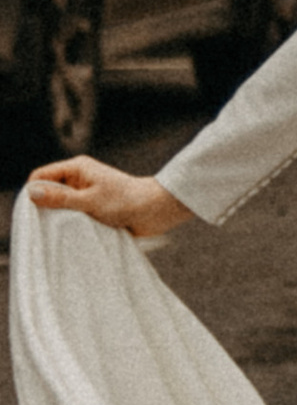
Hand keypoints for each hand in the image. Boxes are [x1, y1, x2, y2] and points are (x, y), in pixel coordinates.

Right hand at [26, 157, 190, 243]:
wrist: (156, 210)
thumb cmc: (126, 201)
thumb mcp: (90, 201)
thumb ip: (61, 198)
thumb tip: (32, 193)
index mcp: (76, 168)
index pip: (41, 176)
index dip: (33, 192)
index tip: (32, 213)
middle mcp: (78, 179)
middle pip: (48, 191)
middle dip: (43, 207)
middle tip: (42, 227)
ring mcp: (85, 194)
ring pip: (59, 206)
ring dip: (58, 218)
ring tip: (57, 232)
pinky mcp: (92, 208)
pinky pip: (72, 215)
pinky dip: (69, 224)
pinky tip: (68, 236)